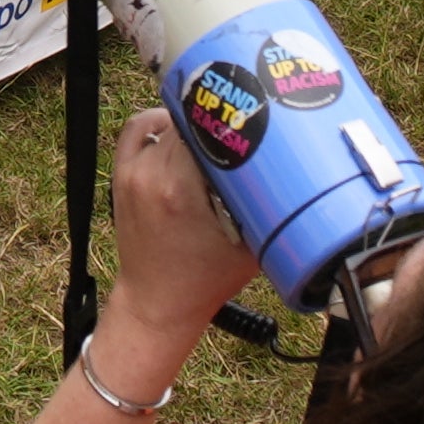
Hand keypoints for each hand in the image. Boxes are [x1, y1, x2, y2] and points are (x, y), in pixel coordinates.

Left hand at [103, 104, 257, 360]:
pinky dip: (161, 123)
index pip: (209, 128)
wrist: (157, 303)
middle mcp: (153, 174)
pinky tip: (184, 131)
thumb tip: (301, 176)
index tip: (258, 121)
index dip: (236, 120)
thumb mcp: (252, 247)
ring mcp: (134, 173)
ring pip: (169, 124)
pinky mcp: (123, 175)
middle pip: (191, 123)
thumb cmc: (205, 281)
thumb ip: (271, 211)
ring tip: (220, 137)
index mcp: (180, 189)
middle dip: (221, 124)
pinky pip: (139, 129)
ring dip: (195, 126)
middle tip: (247, 130)